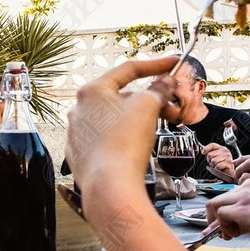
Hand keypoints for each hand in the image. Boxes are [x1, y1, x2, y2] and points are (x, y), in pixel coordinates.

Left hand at [65, 55, 179, 200]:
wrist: (110, 186)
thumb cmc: (125, 143)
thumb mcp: (149, 106)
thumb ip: (159, 88)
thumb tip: (165, 82)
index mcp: (92, 91)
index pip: (128, 70)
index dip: (155, 65)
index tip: (172, 64)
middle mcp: (79, 110)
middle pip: (121, 97)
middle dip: (148, 101)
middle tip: (169, 108)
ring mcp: (77, 134)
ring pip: (113, 119)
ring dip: (136, 120)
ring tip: (153, 130)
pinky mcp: (80, 155)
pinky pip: (105, 140)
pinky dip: (121, 139)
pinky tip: (133, 148)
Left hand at [201, 143, 235, 181]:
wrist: (228, 173)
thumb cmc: (221, 165)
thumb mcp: (214, 157)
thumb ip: (209, 152)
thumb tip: (202, 149)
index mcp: (222, 148)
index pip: (212, 145)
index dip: (206, 149)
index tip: (203, 152)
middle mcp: (225, 151)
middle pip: (210, 154)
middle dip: (210, 161)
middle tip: (214, 163)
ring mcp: (228, 157)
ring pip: (213, 161)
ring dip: (214, 165)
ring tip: (217, 166)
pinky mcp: (229, 163)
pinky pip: (217, 166)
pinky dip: (217, 169)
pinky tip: (220, 168)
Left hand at [205, 174, 249, 241]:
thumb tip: (245, 223)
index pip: (236, 193)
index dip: (231, 209)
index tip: (234, 223)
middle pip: (221, 198)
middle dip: (219, 216)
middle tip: (226, 231)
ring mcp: (245, 195)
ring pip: (216, 205)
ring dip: (219, 222)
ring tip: (231, 234)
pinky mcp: (243, 209)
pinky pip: (220, 215)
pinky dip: (223, 227)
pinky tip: (236, 233)